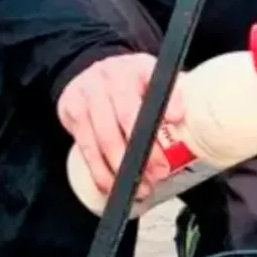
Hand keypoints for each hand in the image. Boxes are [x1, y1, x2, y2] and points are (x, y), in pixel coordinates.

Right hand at [57, 53, 185, 203]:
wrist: (90, 70)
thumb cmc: (132, 81)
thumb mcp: (156, 78)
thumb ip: (176, 93)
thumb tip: (187, 117)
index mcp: (138, 67)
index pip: (153, 81)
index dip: (166, 101)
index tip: (177, 118)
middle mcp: (110, 77)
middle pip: (126, 116)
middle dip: (143, 151)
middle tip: (160, 173)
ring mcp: (87, 94)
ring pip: (102, 138)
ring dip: (121, 170)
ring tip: (141, 190)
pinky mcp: (70, 112)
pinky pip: (84, 148)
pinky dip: (99, 172)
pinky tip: (113, 187)